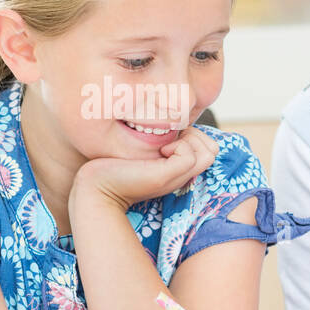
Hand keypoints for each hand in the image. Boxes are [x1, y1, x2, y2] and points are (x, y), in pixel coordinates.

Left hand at [70, 126, 218, 212]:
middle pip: (213, 149)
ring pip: (208, 151)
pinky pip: (190, 155)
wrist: (96, 188)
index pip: (209, 148)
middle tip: (169, 139)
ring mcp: (176, 178)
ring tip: (164, 145)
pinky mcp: (166, 176)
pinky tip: (159, 150)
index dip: (195, 135)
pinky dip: (179, 146)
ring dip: (189, 140)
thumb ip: (159, 142)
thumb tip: (171, 121)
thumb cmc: (114, 167)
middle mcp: (181, 176)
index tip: (170, 137)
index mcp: (177, 171)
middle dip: (196, 135)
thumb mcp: (143, 152)